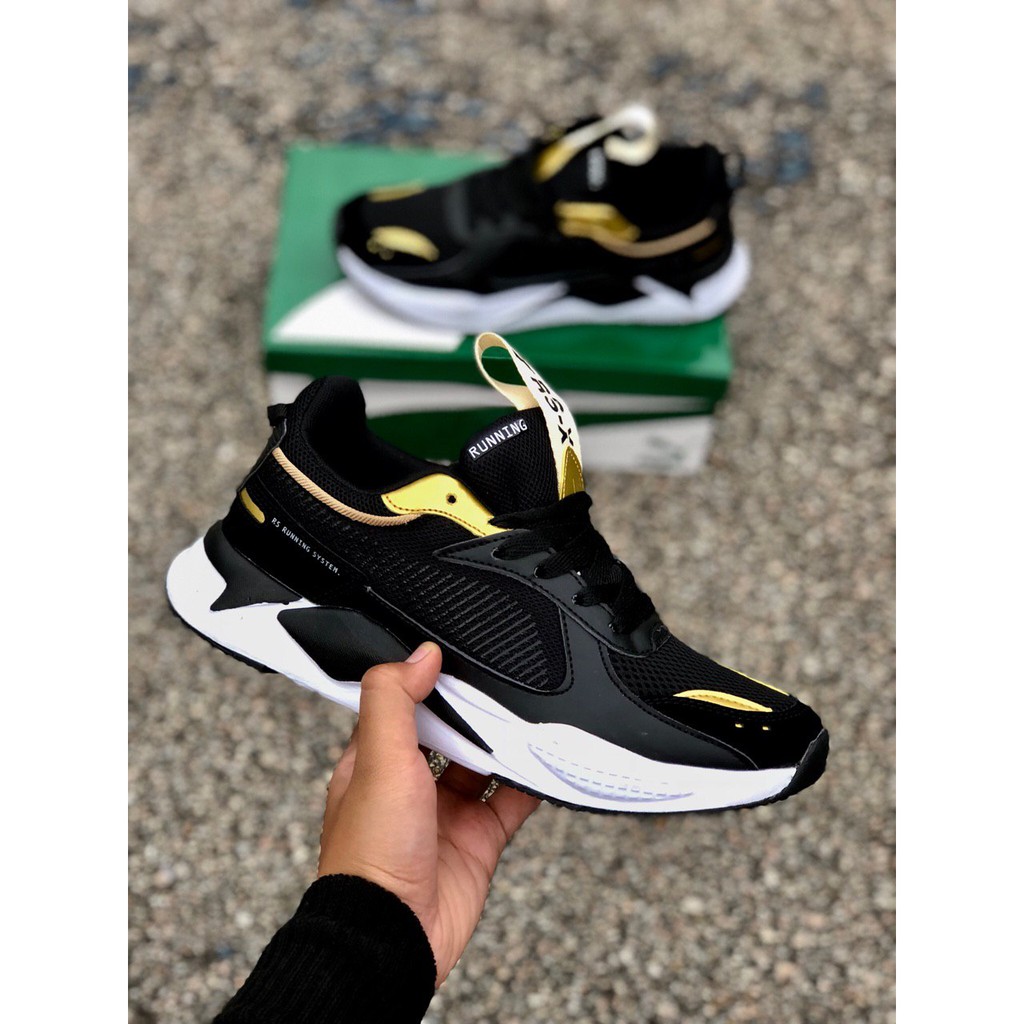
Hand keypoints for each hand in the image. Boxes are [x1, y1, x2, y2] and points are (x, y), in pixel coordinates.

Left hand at [318, 642, 539, 984]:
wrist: (392, 938)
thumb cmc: (369, 855)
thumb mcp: (377, 760)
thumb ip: (393, 700)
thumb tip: (421, 654)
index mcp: (372, 762)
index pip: (401, 706)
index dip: (426, 682)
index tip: (455, 656)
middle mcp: (408, 786)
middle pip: (448, 732)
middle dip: (473, 711)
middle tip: (501, 681)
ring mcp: (444, 815)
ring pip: (482, 764)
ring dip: (503, 743)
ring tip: (528, 713)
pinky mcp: (476, 842)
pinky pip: (510, 803)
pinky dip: (530, 783)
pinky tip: (545, 762)